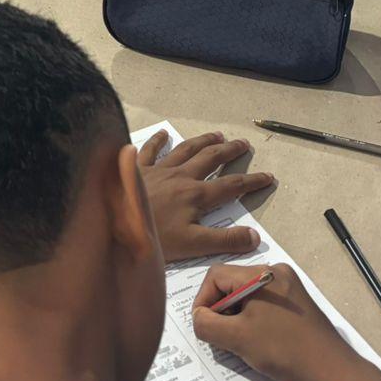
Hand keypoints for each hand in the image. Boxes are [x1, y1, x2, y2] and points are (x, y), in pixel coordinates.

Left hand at [138, 130, 273, 261]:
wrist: (112, 221)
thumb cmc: (152, 236)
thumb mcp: (193, 245)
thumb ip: (224, 240)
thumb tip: (254, 236)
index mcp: (196, 195)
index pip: (232, 186)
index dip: (252, 181)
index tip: (268, 176)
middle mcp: (180, 177)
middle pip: (211, 159)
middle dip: (229, 151)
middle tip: (243, 144)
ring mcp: (158, 170)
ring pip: (186, 150)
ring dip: (203, 142)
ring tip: (217, 135)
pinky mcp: (137, 169)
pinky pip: (150, 150)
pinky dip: (158, 141)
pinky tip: (163, 134)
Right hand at [192, 263, 362, 380]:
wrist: (333, 373)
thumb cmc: (283, 351)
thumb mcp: (237, 338)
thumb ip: (207, 324)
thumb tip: (199, 317)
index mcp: (262, 273)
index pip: (216, 276)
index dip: (202, 300)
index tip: (203, 327)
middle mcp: (277, 272)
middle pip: (232, 283)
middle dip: (221, 309)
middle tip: (221, 337)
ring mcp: (290, 287)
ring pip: (248, 295)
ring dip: (236, 316)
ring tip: (240, 342)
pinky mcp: (298, 304)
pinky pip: (265, 304)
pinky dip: (254, 319)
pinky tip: (258, 341)